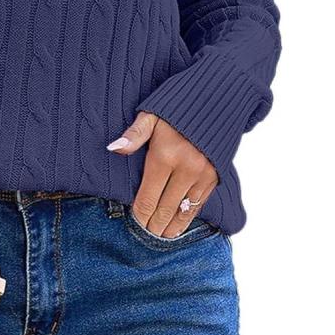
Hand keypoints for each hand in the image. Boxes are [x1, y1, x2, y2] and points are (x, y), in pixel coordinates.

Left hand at [107, 112, 217, 237]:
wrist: (220, 96)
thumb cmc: (178, 103)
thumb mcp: (152, 113)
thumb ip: (134, 135)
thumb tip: (113, 148)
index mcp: (165, 155)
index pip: (147, 197)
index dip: (139, 215)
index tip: (134, 225)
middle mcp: (185, 169)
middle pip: (165, 209)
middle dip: (154, 226)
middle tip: (145, 237)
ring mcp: (203, 174)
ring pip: (183, 210)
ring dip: (172, 227)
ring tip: (162, 237)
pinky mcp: (216, 176)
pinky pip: (199, 203)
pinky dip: (189, 217)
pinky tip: (181, 224)